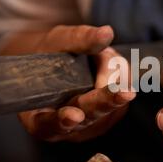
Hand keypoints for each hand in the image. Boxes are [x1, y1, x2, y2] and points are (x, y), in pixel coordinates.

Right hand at [18, 25, 135, 141]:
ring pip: (110, 109)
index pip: (48, 124)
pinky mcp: (107, 123)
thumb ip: (80, 39)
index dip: (61, 120)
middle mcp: (64, 129)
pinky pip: (121, 105)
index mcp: (36, 117)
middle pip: (88, 117)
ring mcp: (88, 129)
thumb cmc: (51, 55)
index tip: (74, 115)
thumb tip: (106, 32)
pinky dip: (121, 82)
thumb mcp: (59, 41)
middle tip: (126, 93)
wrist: (57, 68)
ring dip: (115, 80)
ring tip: (105, 56)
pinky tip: (113, 69)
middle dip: (106, 102)